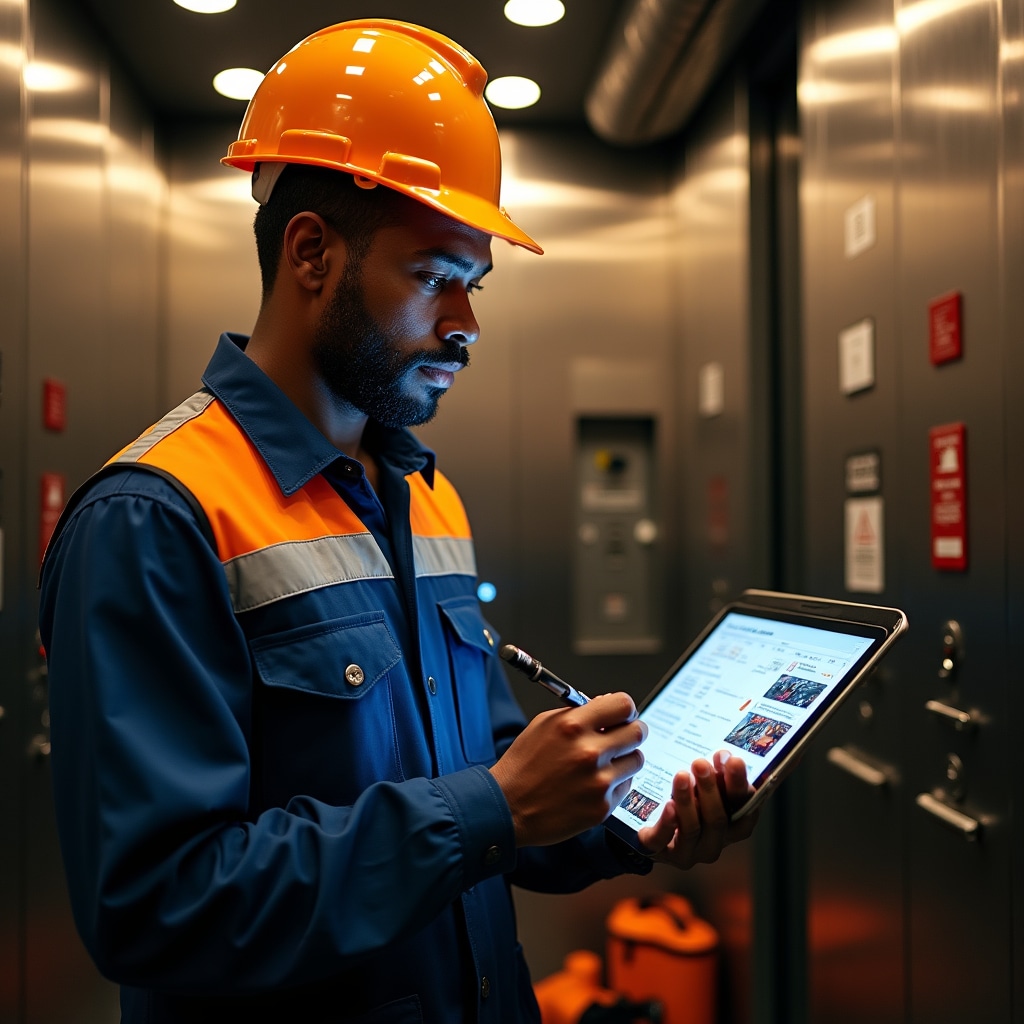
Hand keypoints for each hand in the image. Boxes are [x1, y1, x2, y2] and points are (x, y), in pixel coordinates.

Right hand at [490, 693, 647, 846]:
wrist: (508, 807)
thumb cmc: (523, 766)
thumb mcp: (543, 725)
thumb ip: (577, 712)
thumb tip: (605, 704)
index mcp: (572, 726)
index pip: (623, 705)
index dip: (625, 709)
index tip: (621, 715)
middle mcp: (589, 752)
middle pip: (638, 732)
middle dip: (631, 731)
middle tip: (622, 737)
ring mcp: (598, 782)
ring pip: (636, 760)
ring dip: (624, 759)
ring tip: (604, 763)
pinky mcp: (602, 807)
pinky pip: (626, 787)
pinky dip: (615, 784)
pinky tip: (594, 784)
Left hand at [636, 751, 757, 868]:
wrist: (648, 826)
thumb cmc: (688, 802)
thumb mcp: (705, 786)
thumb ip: (717, 775)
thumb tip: (724, 756)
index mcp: (732, 827)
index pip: (744, 810)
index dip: (740, 786)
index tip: (733, 760)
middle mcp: (714, 844)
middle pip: (718, 820)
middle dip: (710, 789)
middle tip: (700, 764)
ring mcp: (688, 852)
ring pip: (692, 829)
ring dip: (687, 800)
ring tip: (681, 776)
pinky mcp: (660, 852)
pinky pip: (663, 841)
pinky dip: (667, 823)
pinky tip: (669, 805)